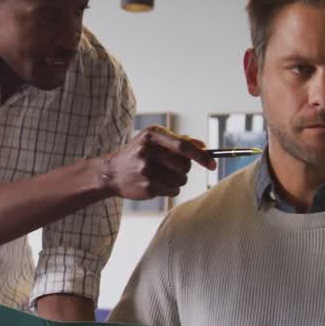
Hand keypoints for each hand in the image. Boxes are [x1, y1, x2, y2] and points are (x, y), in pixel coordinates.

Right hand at [101, 127, 215, 200]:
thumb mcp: (152, 141)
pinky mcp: (148, 186)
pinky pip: (173, 190)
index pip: (183, 146)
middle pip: (185, 165)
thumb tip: (202, 145)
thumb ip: (177, 140)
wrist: (111, 172)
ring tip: (161, 176)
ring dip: (177, 180)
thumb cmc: (137, 154)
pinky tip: (156, 184)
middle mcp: (148, 151)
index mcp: (152, 135)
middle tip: (172, 168)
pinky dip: (170, 189)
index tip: (212, 164)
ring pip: (181, 179)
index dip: (201, 155)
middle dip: (184, 169)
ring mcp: (147, 170)